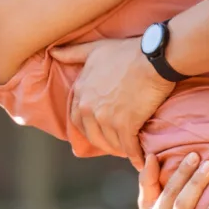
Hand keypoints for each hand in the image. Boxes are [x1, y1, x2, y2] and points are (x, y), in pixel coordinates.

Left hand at [53, 35, 174, 163]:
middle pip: (93, 136)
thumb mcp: (96, 49)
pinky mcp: (125, 125)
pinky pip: (128, 148)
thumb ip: (73, 53)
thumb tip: (54, 53)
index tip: (102, 130)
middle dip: (105, 142)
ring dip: (121, 150)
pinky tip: (141, 160)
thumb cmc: (128, 52)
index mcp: (81, 91)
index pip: (78, 120)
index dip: (91, 128)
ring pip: (111, 144)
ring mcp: (105, 118)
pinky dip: (136, 156)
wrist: (154, 58)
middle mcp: (88, 107)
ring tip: (130, 150)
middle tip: (118, 143)